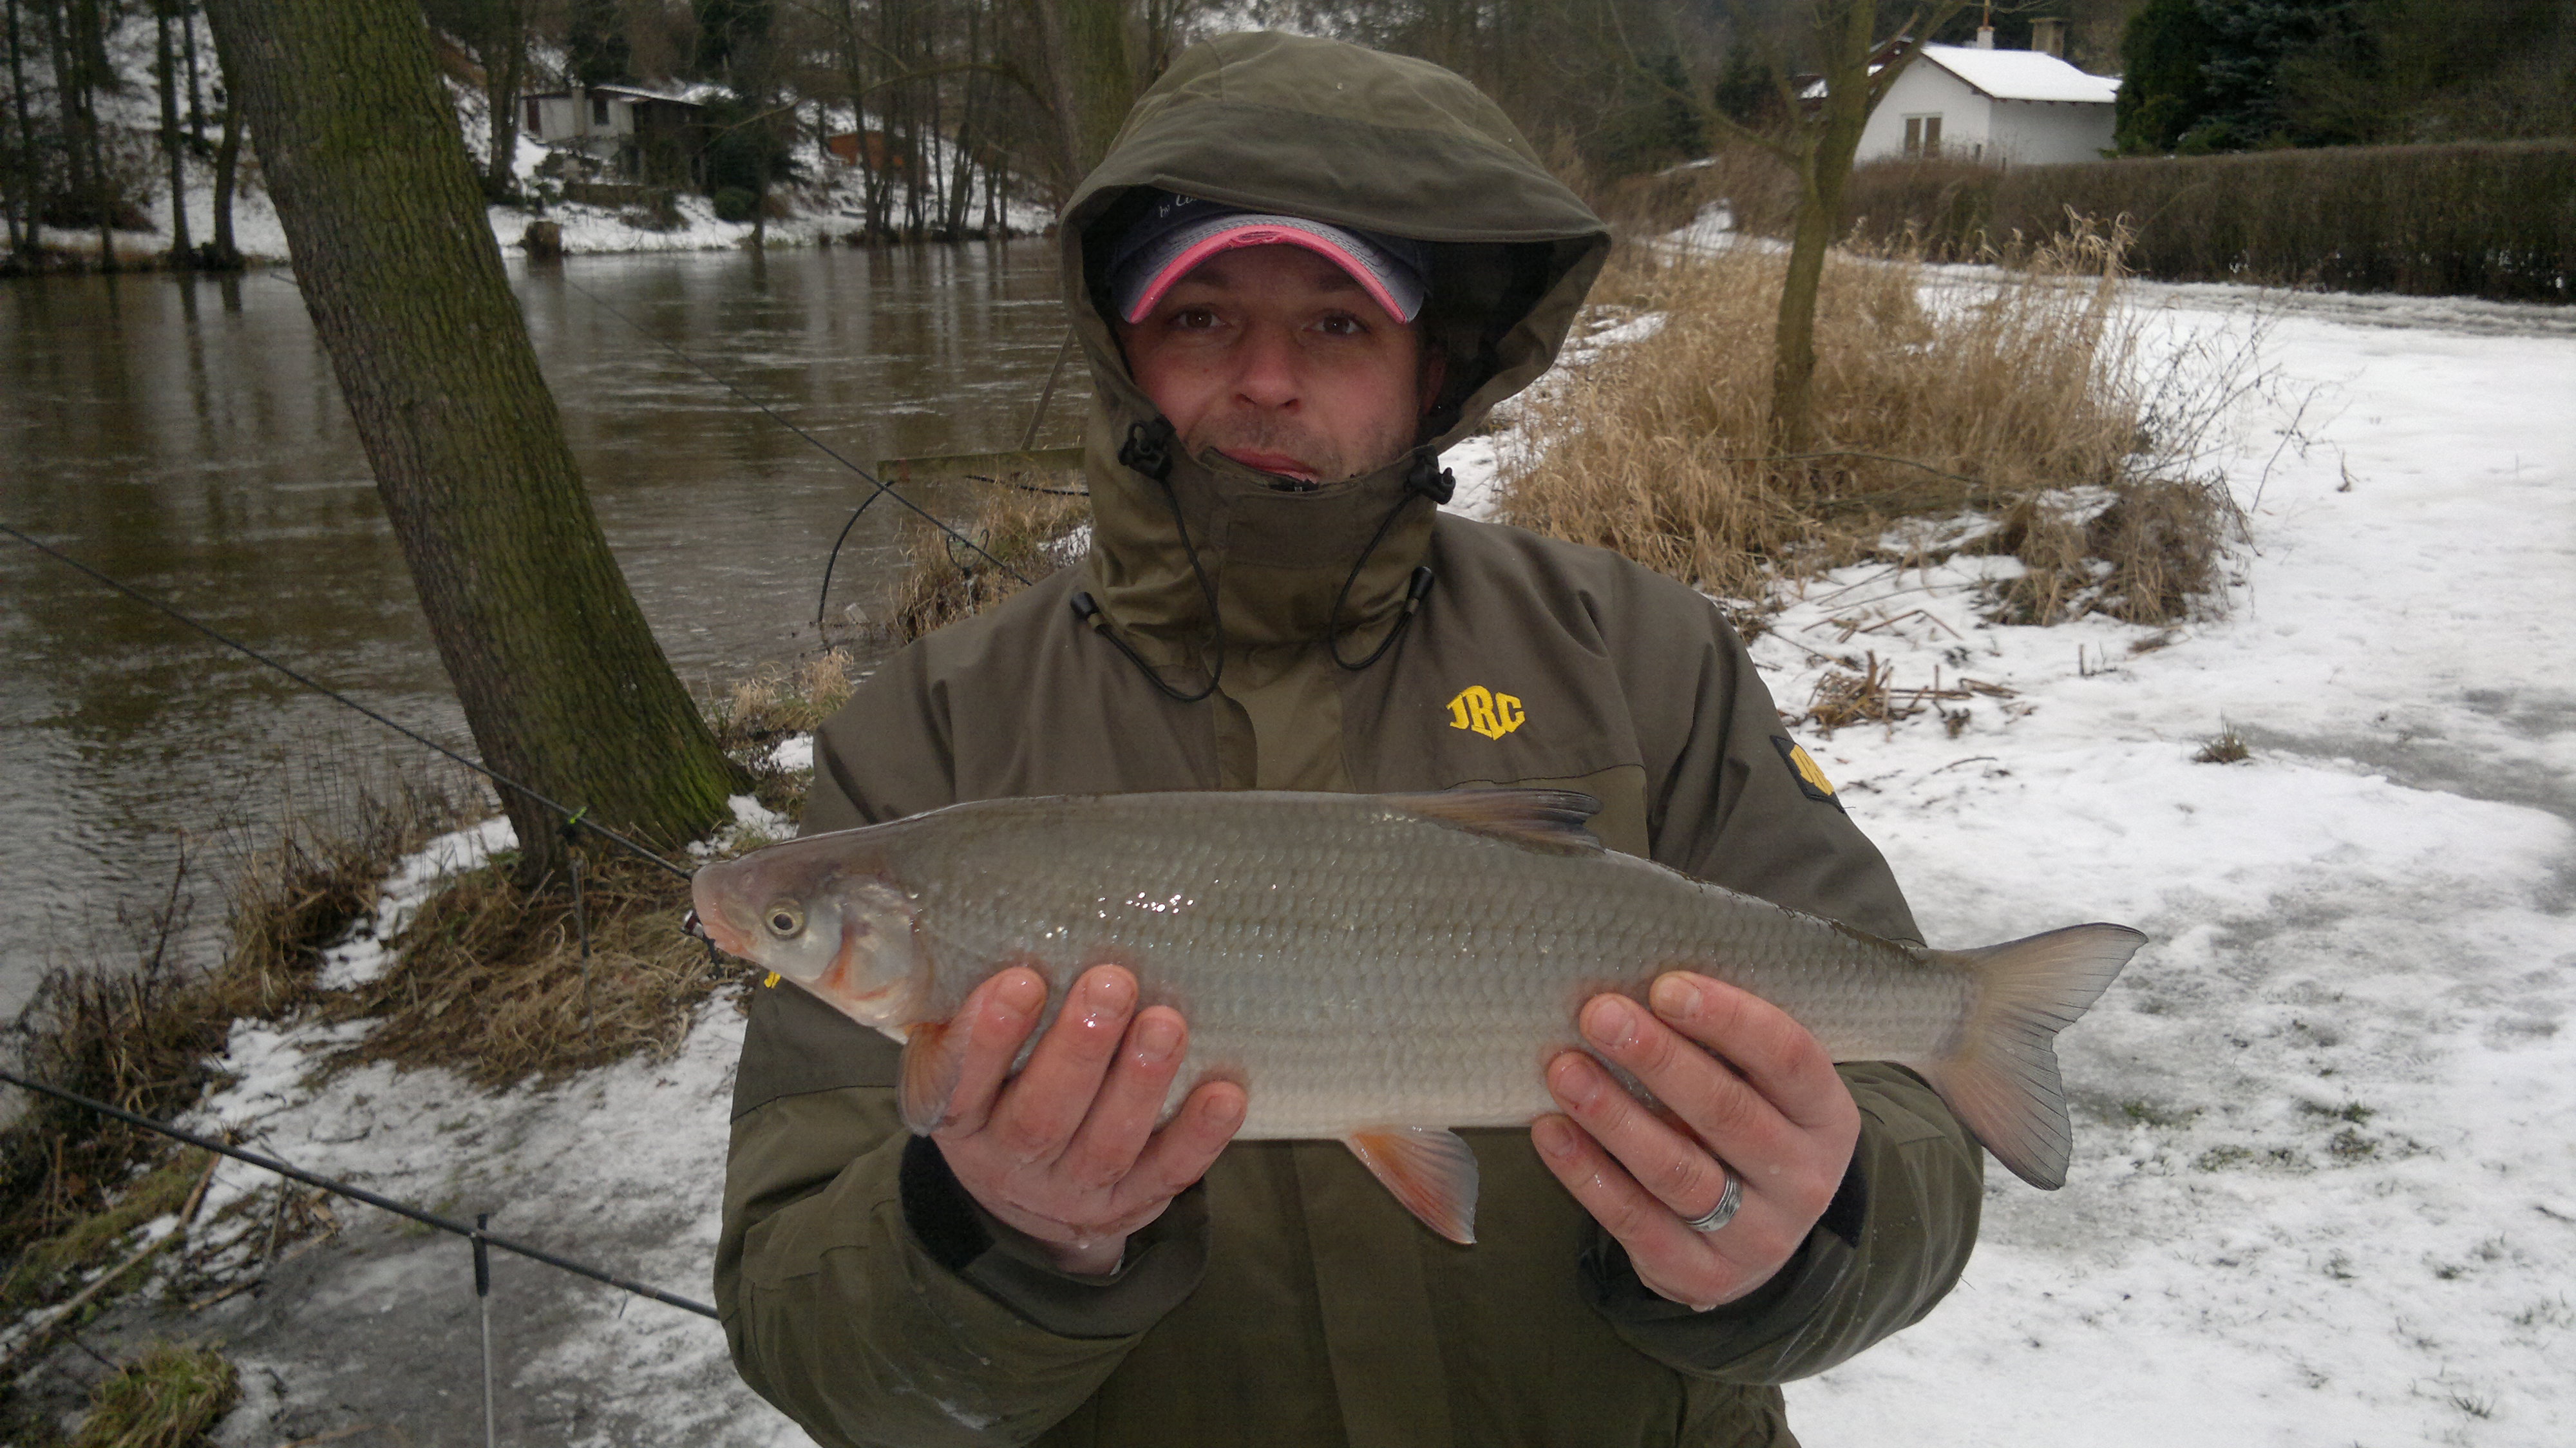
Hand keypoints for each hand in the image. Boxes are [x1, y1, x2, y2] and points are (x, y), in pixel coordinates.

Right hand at [930, 964, 1246, 1274]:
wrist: (1025, 1193)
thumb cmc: (999, 1090)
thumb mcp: (963, 1058)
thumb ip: (969, 1008)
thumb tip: (1002, 922)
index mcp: (962, 1119)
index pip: (961, 1082)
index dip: (988, 1036)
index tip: (1022, 980)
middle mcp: (1012, 1161)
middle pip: (1042, 1115)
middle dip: (1080, 1048)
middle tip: (1112, 984)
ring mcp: (1073, 1189)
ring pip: (1107, 1145)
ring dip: (1140, 1083)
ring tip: (1165, 1024)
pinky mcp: (1130, 1204)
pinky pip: (1167, 1174)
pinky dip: (1198, 1136)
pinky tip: (1224, 1094)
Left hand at [1533, 972, 1859, 1311]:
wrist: (1758, 1238)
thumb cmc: (1746, 1130)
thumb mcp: (1762, 1089)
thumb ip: (1722, 1047)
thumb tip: (1637, 985)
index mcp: (1825, 1115)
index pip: (1788, 1057)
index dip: (1728, 1018)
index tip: (1665, 987)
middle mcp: (1802, 1178)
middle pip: (1728, 1113)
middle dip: (1659, 1059)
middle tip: (1600, 1015)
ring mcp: (1757, 1236)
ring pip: (1678, 1172)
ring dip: (1614, 1116)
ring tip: (1565, 1070)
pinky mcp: (1703, 1276)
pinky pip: (1637, 1221)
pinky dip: (1588, 1175)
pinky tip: (1552, 1131)